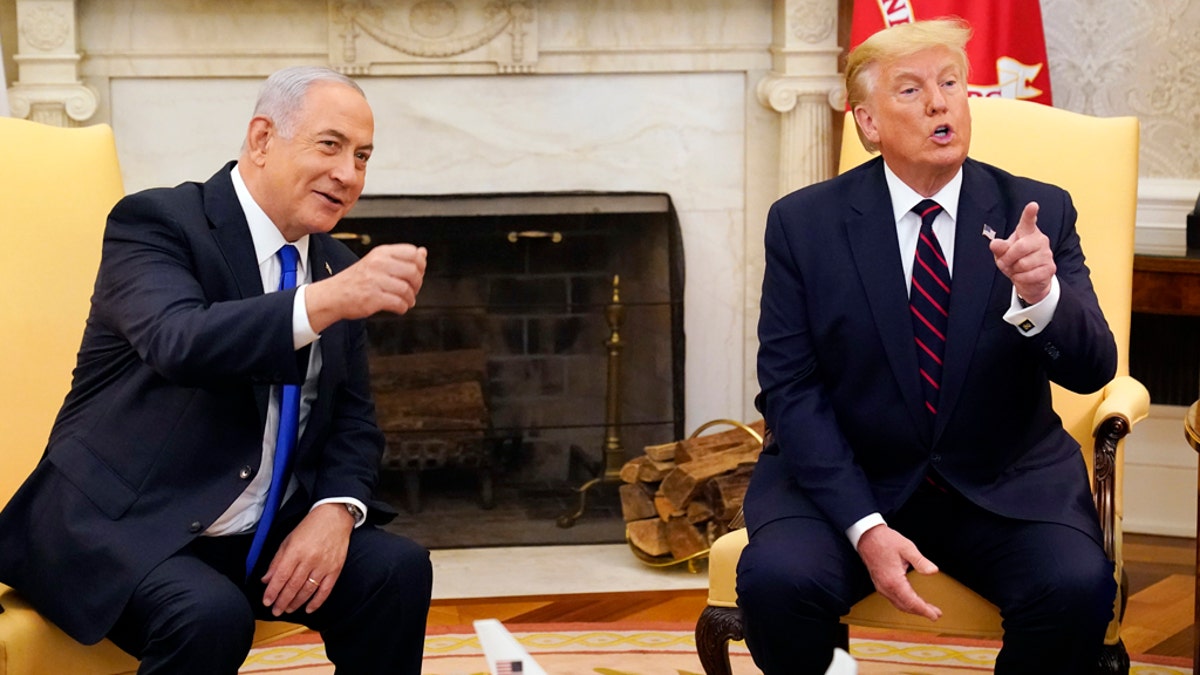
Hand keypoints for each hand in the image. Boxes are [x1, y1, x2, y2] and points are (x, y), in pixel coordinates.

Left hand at [259, 503, 354, 615]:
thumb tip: (267, 579)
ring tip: (288, 609)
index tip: (267, 601)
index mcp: (296, 551)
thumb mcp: (288, 539)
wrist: (335, 517)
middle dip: (282, 601)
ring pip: (307, 590)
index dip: (272, 591)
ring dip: (296, 602)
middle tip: (276, 610)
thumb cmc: (311, 526)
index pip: (281, 576)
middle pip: (293, 586)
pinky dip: (317, 602)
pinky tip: (309, 608)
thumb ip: (277, 560)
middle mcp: (310, 559)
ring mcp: (324, 565)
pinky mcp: (335, 569)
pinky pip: (325, 590)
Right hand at [305, 244, 427, 332]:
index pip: (412, 252)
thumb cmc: (356, 280)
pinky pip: (399, 303)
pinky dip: (403, 308)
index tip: (418, 273)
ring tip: (406, 301)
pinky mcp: (373, 298)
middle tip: (412, 290)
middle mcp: (378, 264)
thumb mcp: (377, 261)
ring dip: (410, 298)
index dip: (420, 264)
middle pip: (413, 271)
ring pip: (407, 289)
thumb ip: (401, 258)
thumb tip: (423, 252)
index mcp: (381, 252)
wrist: (333, 295)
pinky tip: (399, 307)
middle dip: (417, 284)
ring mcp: (375, 280)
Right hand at [856, 524, 941, 620]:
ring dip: (913, 609)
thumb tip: (933, 571)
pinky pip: (893, 599)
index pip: (911, 602)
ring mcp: (881, 586)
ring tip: (926, 610)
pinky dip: (904, 604)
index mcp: (893, 580)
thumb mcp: (907, 547)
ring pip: (899, 605)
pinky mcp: (879, 584)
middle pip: (905, 606)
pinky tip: (911, 602)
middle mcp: (885, 587)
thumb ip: (921, 561)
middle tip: (935, 614)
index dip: (925, 610)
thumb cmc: (885, 540)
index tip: (936, 615)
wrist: (866, 536)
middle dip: (921, 612)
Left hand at [989, 202, 1054, 304]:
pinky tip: (1023, 276)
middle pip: (1020, 247)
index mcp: (1027, 232)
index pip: (1028, 221)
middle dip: (1007, 258)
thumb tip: (994, 243)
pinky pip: (1030, 275)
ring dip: (1014, 270)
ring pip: (1024, 264)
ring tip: (1016, 269)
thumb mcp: (1003, 254)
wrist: (1029, 280)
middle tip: (1004, 262)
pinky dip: (1021, 279)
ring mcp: (1047, 254)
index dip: (1030, 213)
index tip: (1033, 205)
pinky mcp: (1050, 268)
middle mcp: (1040, 240)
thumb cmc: (1015, 261)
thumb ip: (999, 248)